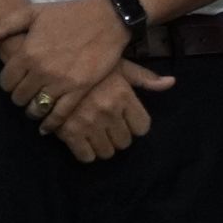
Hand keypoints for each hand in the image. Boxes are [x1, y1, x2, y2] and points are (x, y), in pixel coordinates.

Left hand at [0, 0, 128, 124]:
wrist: (106, 18)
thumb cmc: (68, 14)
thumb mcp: (34, 12)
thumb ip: (5, 25)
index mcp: (27, 53)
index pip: (6, 81)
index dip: (7, 84)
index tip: (14, 82)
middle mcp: (41, 70)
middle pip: (19, 97)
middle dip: (20, 97)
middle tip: (26, 94)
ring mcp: (60, 82)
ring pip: (37, 108)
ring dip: (33, 111)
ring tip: (36, 108)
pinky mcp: (79, 90)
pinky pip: (60, 114)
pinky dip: (51, 124)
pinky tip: (47, 127)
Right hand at [50, 60, 174, 163]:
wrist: (51, 65)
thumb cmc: (88, 65)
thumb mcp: (119, 65)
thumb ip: (144, 77)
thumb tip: (171, 82)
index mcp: (123, 95)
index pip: (142, 127)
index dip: (135, 124)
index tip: (126, 119)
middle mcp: (109, 111)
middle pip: (125, 142)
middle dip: (118, 135)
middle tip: (107, 125)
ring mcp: (89, 123)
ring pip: (107, 152)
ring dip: (103, 145)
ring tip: (95, 133)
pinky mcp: (69, 133)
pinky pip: (86, 157)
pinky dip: (86, 153)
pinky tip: (82, 140)